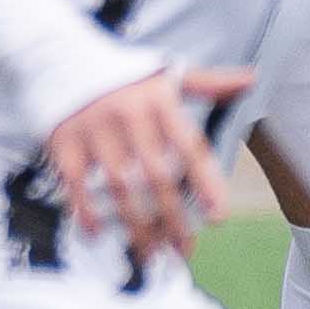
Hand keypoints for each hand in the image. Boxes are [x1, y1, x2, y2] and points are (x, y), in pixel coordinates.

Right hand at [41, 67, 240, 266]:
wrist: (57, 55)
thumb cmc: (121, 74)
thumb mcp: (165, 74)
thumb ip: (208, 83)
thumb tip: (252, 79)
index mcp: (158, 101)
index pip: (189, 148)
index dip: (205, 184)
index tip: (217, 218)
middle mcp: (127, 116)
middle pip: (155, 177)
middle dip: (172, 218)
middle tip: (184, 249)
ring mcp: (93, 129)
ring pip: (118, 186)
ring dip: (135, 224)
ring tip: (150, 253)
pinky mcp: (62, 140)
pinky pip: (75, 182)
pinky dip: (86, 210)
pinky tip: (99, 233)